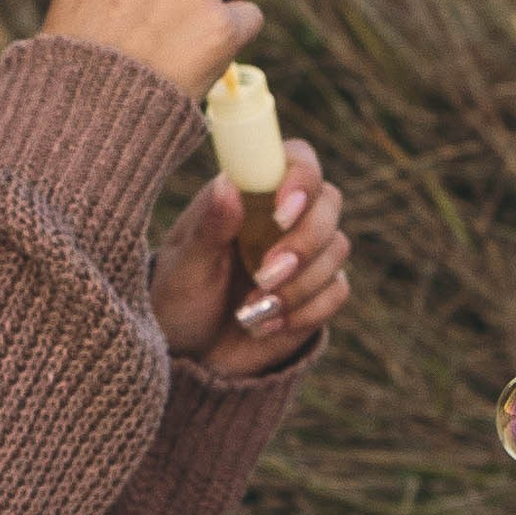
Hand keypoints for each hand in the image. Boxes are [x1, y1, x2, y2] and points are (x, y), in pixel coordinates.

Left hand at [151, 139, 348, 379]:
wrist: (189, 355)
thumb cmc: (178, 300)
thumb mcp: (184, 268)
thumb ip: (209, 227)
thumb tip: (227, 183)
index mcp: (249, 195)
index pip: (296, 159)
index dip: (301, 177)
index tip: (282, 213)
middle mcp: (282, 217)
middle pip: (329, 201)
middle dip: (304, 242)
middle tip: (264, 275)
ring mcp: (305, 254)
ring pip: (337, 248)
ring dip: (300, 284)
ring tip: (253, 309)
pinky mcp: (317, 292)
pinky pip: (338, 290)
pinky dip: (306, 311)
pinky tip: (267, 325)